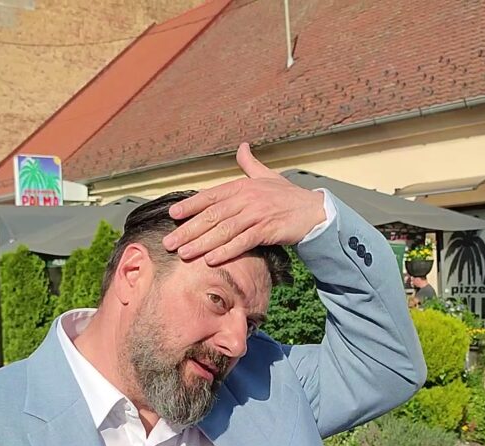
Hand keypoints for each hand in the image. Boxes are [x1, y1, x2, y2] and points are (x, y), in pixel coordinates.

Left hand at [163, 143, 325, 265]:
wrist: (314, 212)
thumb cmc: (288, 196)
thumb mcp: (267, 176)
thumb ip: (249, 164)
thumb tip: (242, 146)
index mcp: (242, 186)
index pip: (210, 196)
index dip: (190, 205)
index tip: (172, 214)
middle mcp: (247, 198)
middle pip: (211, 216)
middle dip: (188, 230)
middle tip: (169, 242)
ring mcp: (256, 214)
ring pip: (223, 230)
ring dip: (201, 244)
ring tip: (184, 254)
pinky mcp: (267, 230)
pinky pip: (242, 242)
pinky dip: (226, 251)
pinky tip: (211, 260)